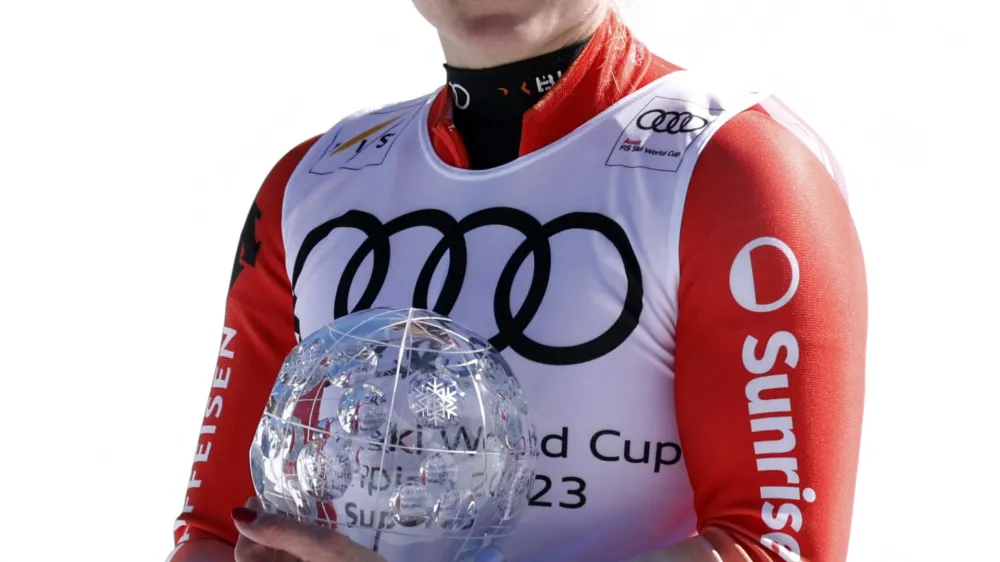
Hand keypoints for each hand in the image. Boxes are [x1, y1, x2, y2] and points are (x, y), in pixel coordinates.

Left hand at [232, 499, 386, 561]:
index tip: (261, 499)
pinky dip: (300, 556)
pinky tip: (317, 549)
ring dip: (285, 545)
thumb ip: (281, 531)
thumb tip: (239, 514)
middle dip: (271, 534)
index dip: (252, 524)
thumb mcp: (322, 547)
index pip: (245, 552)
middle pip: (261, 558)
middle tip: (289, 509)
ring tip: (306, 526)